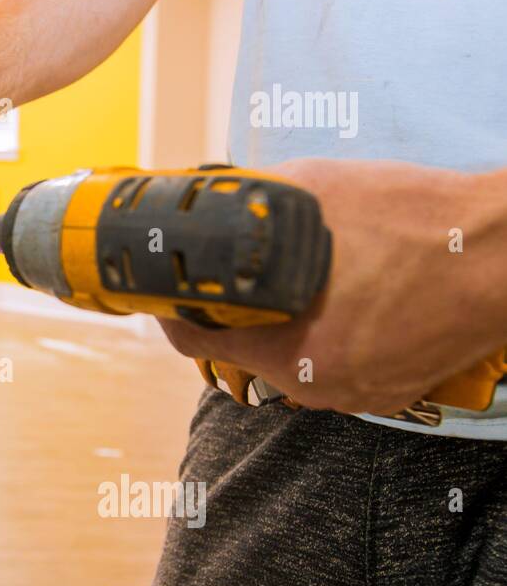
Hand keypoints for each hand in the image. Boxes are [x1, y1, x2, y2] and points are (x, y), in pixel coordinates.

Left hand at [157, 159, 506, 415]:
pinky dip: (329, 333)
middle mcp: (320, 386)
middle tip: (236, 269)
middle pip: (242, 349)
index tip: (165, 283)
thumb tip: (207, 198)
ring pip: (292, 357)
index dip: (171, 304)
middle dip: (233, 310)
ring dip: (283, 321)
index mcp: (290, 349)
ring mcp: (362, 395)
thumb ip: (249, 207)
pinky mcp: (395, 390)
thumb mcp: (313, 191)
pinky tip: (347, 294)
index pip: (192, 338)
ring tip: (303, 275)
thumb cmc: (420, 219)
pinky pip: (338, 363)